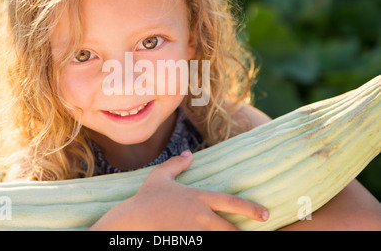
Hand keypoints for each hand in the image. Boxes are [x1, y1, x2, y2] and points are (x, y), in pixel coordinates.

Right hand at [90, 150, 268, 229]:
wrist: (131, 221)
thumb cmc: (145, 199)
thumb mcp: (160, 176)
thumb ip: (177, 163)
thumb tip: (189, 154)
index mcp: (199, 197)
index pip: (232, 202)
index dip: (251, 209)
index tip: (265, 215)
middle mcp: (201, 216)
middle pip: (231, 229)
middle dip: (242, 234)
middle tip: (250, 234)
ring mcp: (195, 232)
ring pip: (221, 239)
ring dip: (228, 239)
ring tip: (236, 238)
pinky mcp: (188, 243)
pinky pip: (205, 245)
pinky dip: (209, 243)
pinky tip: (211, 242)